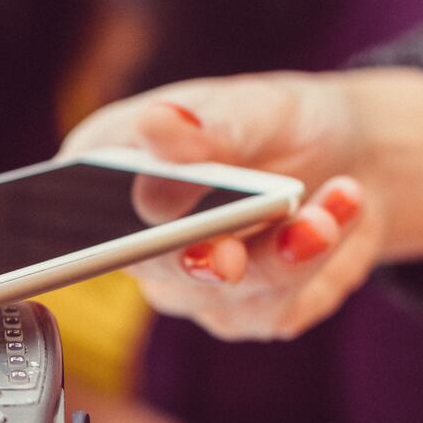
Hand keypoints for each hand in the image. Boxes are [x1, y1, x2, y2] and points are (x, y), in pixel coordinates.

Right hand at [61, 68, 422, 341]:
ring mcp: (193, 289)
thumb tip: (159, 128)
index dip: (94, 230)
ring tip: (332, 201)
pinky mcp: (251, 315)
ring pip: (229, 293)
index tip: (134, 224)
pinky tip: (343, 208)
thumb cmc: (275, 122)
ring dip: (288, 250)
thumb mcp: (249, 107)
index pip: (73, 211)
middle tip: (226, 254)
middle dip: (200, 259)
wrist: (348, 157)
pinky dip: (319, 258)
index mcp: (109, 173)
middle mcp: (139, 244)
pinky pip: (278, 307)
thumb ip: (206, 126)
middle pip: (152, 267)